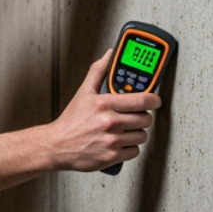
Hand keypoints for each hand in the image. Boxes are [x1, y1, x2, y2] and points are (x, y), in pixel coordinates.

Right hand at [48, 50, 161, 171]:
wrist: (58, 145)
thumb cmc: (71, 121)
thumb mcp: (84, 92)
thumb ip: (98, 71)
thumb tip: (109, 55)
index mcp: (104, 104)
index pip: (141, 100)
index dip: (154, 100)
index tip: (155, 100)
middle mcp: (109, 122)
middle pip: (145, 119)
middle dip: (142, 117)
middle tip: (135, 116)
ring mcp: (111, 140)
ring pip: (141, 136)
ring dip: (136, 133)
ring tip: (125, 130)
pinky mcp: (112, 156)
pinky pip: (134, 151)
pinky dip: (130, 148)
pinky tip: (120, 142)